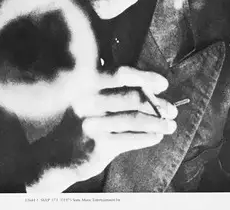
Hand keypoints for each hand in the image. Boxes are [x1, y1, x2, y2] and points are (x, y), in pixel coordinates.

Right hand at [26, 66, 177, 191]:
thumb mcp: (87, 97)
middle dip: (157, 104)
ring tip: (170, 126)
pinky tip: (156, 137)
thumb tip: (148, 83)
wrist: (56, 154)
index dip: (145, 77)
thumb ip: (110, 86)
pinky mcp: (98, 144)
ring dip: (157, 123)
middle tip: (173, 109)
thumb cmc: (79, 121)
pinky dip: (147, 137)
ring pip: (135, 119)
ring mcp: (93, 122)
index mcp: (87, 82)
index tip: (163, 83)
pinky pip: (130, 139)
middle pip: (132, 97)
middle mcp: (88, 99)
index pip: (121, 74)